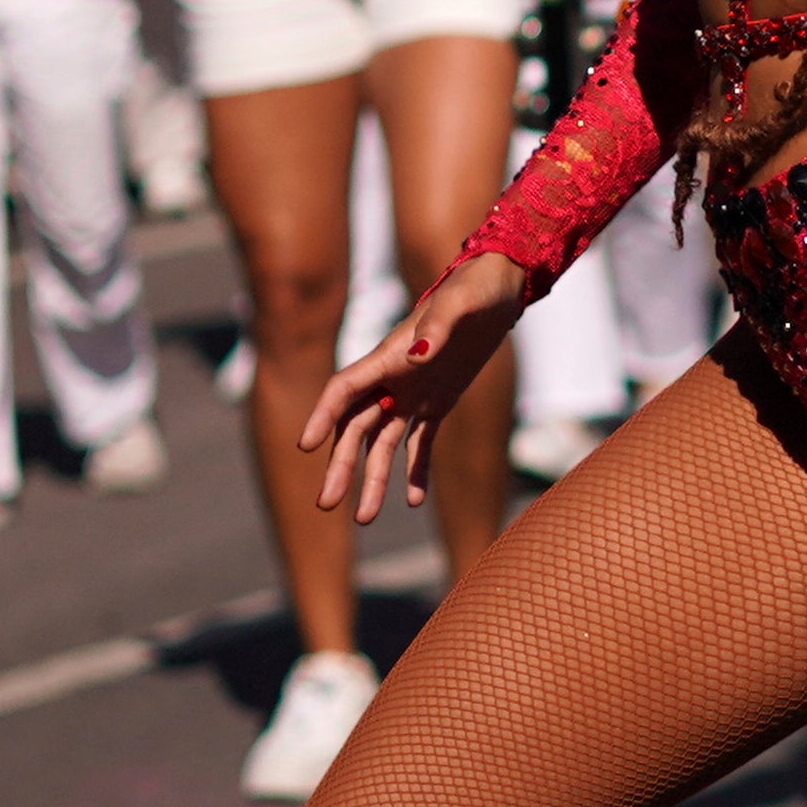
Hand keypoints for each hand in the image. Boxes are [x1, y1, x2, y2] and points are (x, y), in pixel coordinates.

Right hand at [301, 253, 532, 517]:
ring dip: (374, 479)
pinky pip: (421, 443)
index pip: (344, 390)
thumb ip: (437, 327)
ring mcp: (414, 392)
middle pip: (356, 428)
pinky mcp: (438, 402)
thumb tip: (416, 354)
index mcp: (389, 355)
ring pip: (383, 444)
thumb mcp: (461, 304)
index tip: (306, 446)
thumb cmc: (477, 288)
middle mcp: (394, 378)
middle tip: (327, 505)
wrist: (500, 288)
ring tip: (366, 519)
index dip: (323, 416)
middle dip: (341, 466)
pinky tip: (413, 502)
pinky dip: (416, 471)